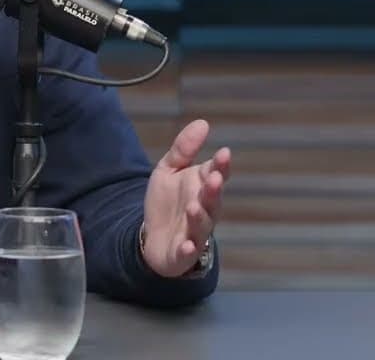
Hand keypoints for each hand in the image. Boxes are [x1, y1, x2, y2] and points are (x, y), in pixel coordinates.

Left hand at [140, 118, 231, 276]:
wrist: (150, 236)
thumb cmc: (166, 201)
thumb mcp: (168, 170)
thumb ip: (183, 149)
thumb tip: (203, 122)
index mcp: (202, 187)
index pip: (216, 174)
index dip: (221, 166)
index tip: (223, 153)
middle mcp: (204, 209)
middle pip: (213, 201)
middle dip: (213, 191)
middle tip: (212, 178)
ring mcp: (194, 232)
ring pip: (202, 225)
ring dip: (199, 217)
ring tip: (193, 206)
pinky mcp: (182, 252)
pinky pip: (188, 252)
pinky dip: (188, 249)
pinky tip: (187, 245)